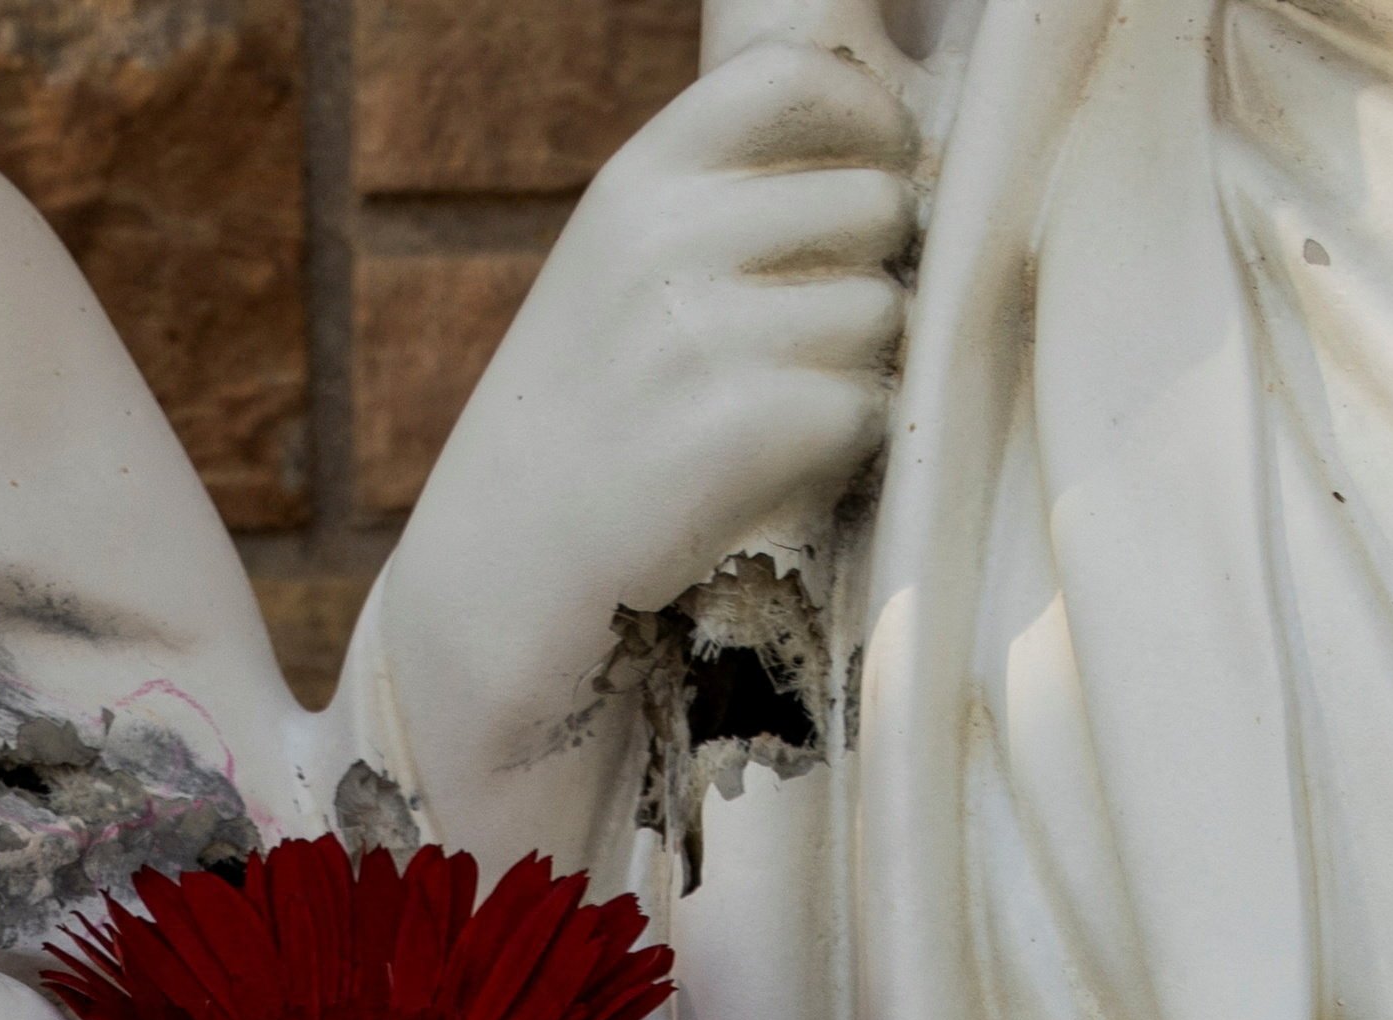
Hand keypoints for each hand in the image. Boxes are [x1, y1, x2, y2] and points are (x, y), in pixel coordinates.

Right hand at [383, 47, 916, 745]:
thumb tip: (890, 167)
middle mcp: (663, 238)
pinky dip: (847, 446)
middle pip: (873, 203)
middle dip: (877, 270)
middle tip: (823, 338)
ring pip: (882, 313)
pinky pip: (866, 406)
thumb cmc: (584, 422)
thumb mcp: (618, 272)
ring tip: (787, 413)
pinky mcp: (733, 427)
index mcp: (637, 183)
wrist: (502, 568)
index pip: (791, 77)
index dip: (870, 118)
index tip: (884, 167)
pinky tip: (785, 468)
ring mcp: (695, 332)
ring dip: (863, 371)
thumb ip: (722, 206)